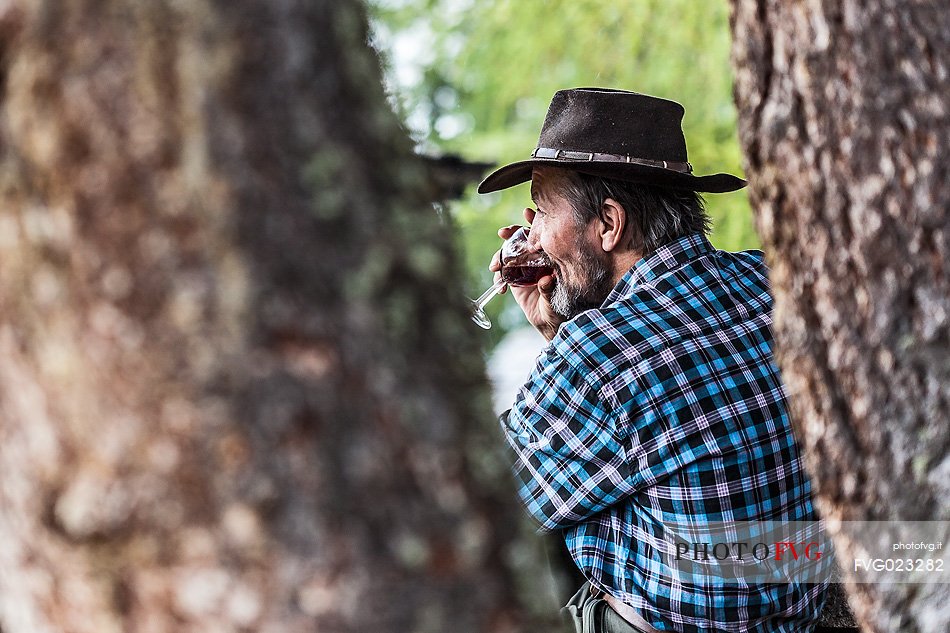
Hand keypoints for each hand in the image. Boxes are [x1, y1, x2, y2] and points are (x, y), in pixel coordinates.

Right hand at [488, 219, 564, 340]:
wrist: (549, 323)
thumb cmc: (560, 309)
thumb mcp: (557, 300)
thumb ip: (550, 289)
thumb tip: (546, 279)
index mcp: (551, 257)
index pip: (543, 235)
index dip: (535, 222)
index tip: (527, 212)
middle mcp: (537, 260)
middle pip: (523, 240)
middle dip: (512, 233)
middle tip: (503, 232)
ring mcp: (524, 269)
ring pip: (510, 254)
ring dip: (500, 255)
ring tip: (495, 265)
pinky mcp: (514, 280)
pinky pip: (503, 274)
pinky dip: (498, 279)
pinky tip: (499, 288)